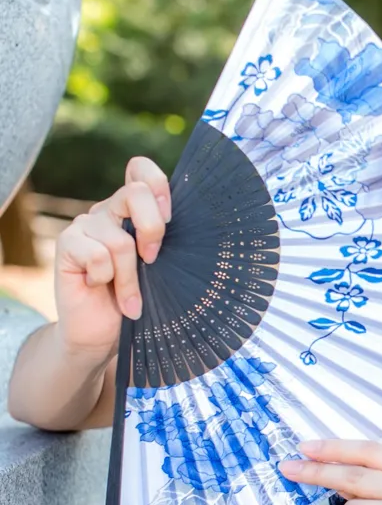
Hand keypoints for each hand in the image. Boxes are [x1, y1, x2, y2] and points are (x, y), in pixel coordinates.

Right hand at [54, 156, 170, 356]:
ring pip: (120, 240)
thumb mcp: (158, 270)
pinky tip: (98, 288)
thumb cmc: (135, 301)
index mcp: (132, 211)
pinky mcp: (67, 243)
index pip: (140, 170)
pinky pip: (97, 256)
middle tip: (153, 261)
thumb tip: (191, 230)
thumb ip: (163, 243)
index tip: (170, 218)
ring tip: (129, 299)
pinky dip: (105, 280)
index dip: (158, 184)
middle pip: (136, 192)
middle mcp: (108, 211)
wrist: (100, 335)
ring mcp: (85, 225)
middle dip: (153, 229)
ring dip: (129, 278)